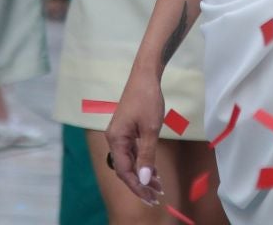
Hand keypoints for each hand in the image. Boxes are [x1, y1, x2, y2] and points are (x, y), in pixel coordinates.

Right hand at [105, 75, 166, 206]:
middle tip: (156, 196)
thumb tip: (143, 179)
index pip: (124, 170)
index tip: (149, 197)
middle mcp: (114, 139)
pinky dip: (142, 162)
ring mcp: (120, 134)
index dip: (136, 186)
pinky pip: (132, 152)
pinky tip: (153, 171)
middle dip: (140, 183)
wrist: (145, 75)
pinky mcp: (126, 130)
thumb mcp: (151, 129)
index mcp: (116, 139)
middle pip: (125, 168)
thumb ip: (147, 155)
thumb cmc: (148, 99)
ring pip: (130, 161)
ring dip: (143, 174)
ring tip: (158, 187)